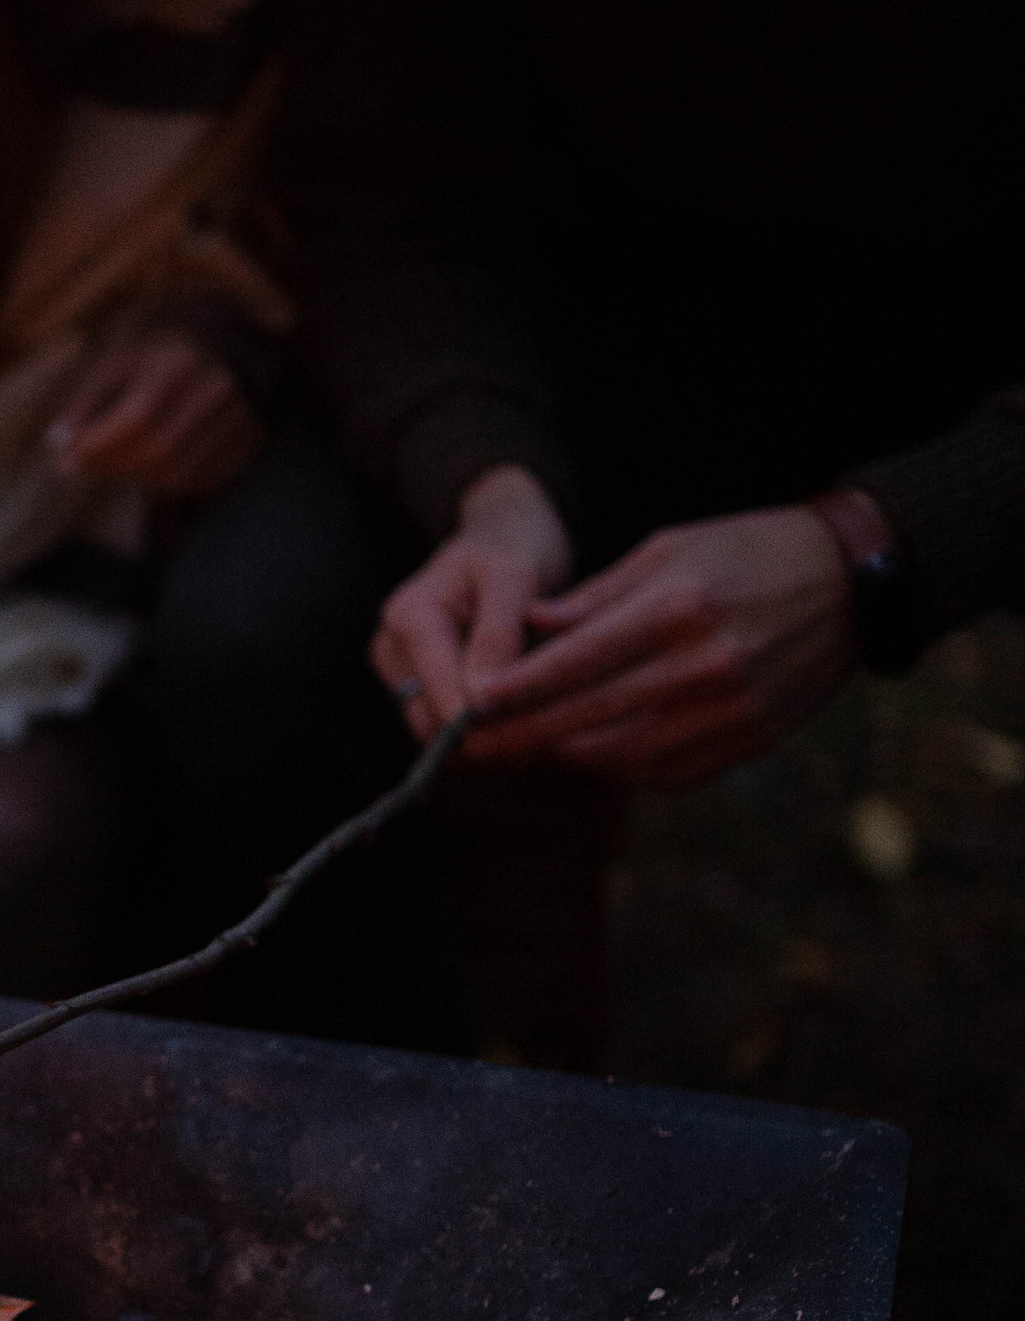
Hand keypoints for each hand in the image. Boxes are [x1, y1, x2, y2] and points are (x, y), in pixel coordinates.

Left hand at [47, 332, 263, 499]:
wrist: (212, 350)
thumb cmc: (150, 363)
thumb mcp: (111, 371)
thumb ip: (83, 408)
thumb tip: (61, 446)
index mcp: (177, 362)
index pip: (138, 418)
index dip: (100, 446)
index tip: (70, 460)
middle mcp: (214, 388)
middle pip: (158, 451)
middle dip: (113, 468)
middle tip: (86, 468)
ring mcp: (237, 416)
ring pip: (178, 474)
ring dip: (136, 479)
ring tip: (116, 463)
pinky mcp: (248, 440)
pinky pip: (200, 482)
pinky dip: (166, 483)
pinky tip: (149, 465)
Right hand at [372, 465, 573, 736]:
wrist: (503, 534)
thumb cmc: (512, 545)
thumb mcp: (514, 576)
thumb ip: (496, 635)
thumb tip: (479, 702)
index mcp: (409, 618)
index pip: (435, 698)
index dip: (481, 724)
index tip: (534, 732)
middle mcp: (393, 649)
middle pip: (428, 725)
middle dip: (483, 735)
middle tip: (547, 730)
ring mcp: (401, 671)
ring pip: (436, 732)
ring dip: (485, 735)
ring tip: (540, 717)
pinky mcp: (417, 685)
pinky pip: (445, 725)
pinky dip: (483, 729)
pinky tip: (523, 714)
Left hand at [462, 504, 857, 784]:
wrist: (851, 585)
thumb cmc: (747, 552)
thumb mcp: (670, 548)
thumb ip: (595, 597)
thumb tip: (526, 629)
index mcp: (678, 610)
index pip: (576, 662)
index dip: (517, 689)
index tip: (471, 704)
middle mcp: (703, 668)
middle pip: (588, 717)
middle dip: (522, 734)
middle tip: (469, 746)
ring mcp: (728, 713)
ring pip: (619, 754)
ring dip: (563, 754)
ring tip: (519, 748)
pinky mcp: (746, 743)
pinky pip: (661, 771)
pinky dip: (615, 766)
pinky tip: (586, 752)